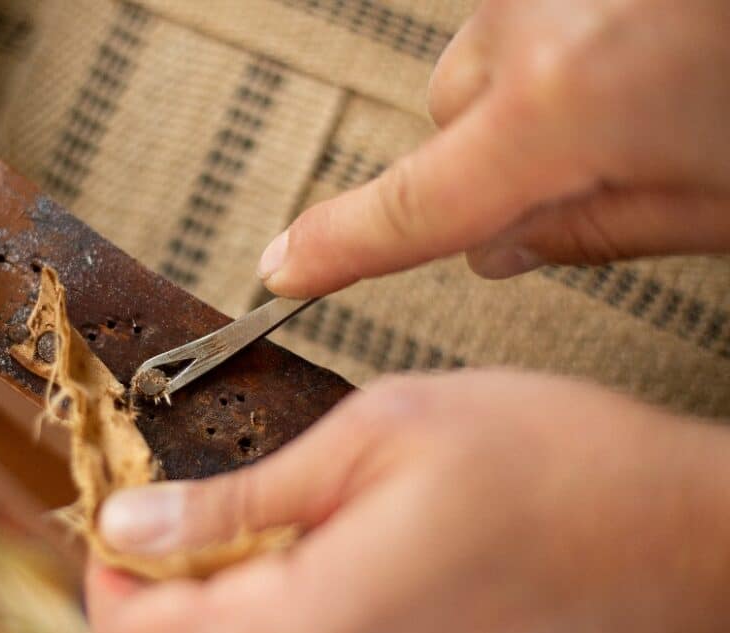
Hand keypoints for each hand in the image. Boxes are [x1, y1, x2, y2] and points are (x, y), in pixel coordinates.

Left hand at [87, 371, 729, 632]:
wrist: (687, 544)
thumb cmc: (555, 472)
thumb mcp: (377, 438)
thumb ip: (241, 497)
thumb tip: (133, 525)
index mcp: (310, 630)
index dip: (106, 566)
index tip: (121, 501)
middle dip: (151, 584)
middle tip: (172, 500)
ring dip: (210, 597)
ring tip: (245, 514)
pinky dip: (271, 610)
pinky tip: (308, 549)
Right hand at [258, 0, 729, 297]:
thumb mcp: (716, 200)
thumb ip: (591, 230)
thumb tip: (497, 245)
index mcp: (566, 109)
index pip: (409, 208)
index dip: (337, 249)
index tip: (281, 269)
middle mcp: (533, 27)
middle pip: (449, 117)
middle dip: (496, 154)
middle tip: (587, 161)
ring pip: (485, 59)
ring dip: (534, 90)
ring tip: (641, 80)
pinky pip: (521, 9)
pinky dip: (558, 38)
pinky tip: (636, 35)